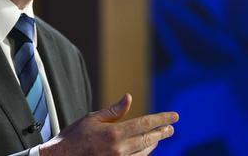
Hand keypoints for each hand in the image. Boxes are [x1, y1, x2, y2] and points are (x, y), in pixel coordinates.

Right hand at [39, 93, 178, 155]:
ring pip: (144, 153)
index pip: (145, 124)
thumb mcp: (92, 119)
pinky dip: (143, 154)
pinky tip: (145, 150)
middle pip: (148, 139)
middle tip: (171, 128)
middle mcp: (119, 149)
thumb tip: (129, 98)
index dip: (162, 119)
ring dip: (153, 144)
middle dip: (162, 132)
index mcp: (114, 133)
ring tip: (158, 137)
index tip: (174, 117)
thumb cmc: (73, 138)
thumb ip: (114, 111)